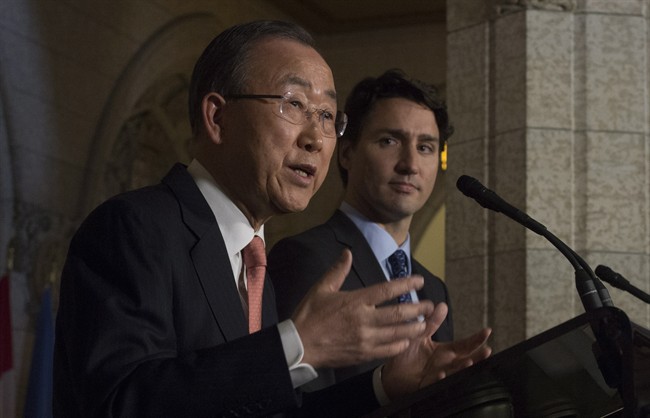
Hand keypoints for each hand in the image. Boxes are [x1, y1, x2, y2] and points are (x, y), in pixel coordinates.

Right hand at [292, 249, 435, 368]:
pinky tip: (407, 341)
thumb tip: (348, 253)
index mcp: (355, 301)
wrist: (299, 346)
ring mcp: (366, 339)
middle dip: (418, 308)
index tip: (419, 280)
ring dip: (414, 327)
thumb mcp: (321, 289)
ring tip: (425, 322)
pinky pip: (388, 350)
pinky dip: (400, 345)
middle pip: (398, 313)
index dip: (406, 284)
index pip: (387, 290)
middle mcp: (364, 320)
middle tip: (430, 304)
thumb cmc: (309, 316)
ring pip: (398, 333)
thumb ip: (337, 271)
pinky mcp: (363, 354)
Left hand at [381, 303, 491, 399]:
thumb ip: (431, 322)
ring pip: (454, 372)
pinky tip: (442, 374)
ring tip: (469, 362)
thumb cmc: (408, 354)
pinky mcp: (426, 384)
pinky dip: (439, 379)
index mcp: (445, 351)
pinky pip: (434, 382)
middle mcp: (445, 364)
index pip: (464, 345)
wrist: (391, 373)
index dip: (476, 339)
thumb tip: (442, 305)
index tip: (487, 331)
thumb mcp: (420, 335)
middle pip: (465, 359)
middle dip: (478, 356)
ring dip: (462, 368)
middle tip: (487, 350)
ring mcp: (438, 375)